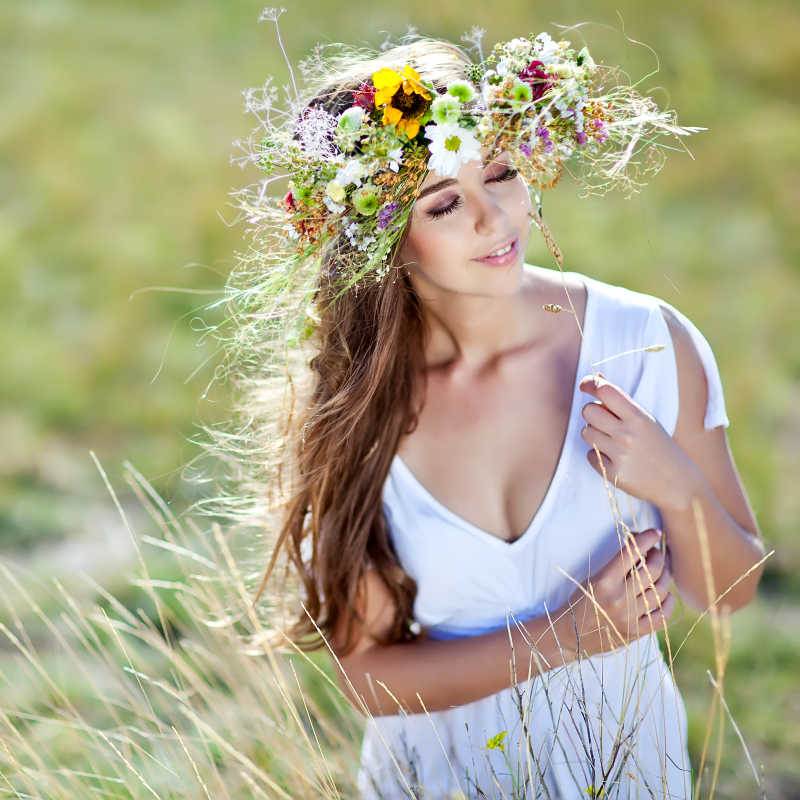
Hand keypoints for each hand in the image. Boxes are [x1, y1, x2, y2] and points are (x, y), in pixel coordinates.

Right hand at [555, 528, 674, 659]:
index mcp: (604, 581)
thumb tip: (638, 541)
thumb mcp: (593, 577)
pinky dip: (669, 601)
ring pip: (661, 590)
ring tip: (662, 570)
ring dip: (666, 575)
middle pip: (653, 570)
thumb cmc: (580, 600)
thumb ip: (616, 563)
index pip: (632, 553)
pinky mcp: (637, 632)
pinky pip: (663, 614)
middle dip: (659, 556)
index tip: (654, 532)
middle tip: (656, 552)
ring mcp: (630, 617)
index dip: (646, 539)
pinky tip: (665, 594)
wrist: (570, 634)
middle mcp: (619, 598)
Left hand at [578, 372, 695, 508]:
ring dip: (593, 434)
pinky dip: (598, 455)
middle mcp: (628, 434)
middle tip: (604, 420)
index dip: (590, 383)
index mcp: (639, 417)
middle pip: (589, 410)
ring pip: (586, 432)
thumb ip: (621, 400)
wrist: (678, 484)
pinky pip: (590, 455)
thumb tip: (596, 377)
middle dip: (592, 412)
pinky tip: (615, 459)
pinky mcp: (613, 474)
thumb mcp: (646, 420)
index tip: (584, 384)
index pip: (606, 391)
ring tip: (611, 440)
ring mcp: (620, 455)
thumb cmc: (659, 446)